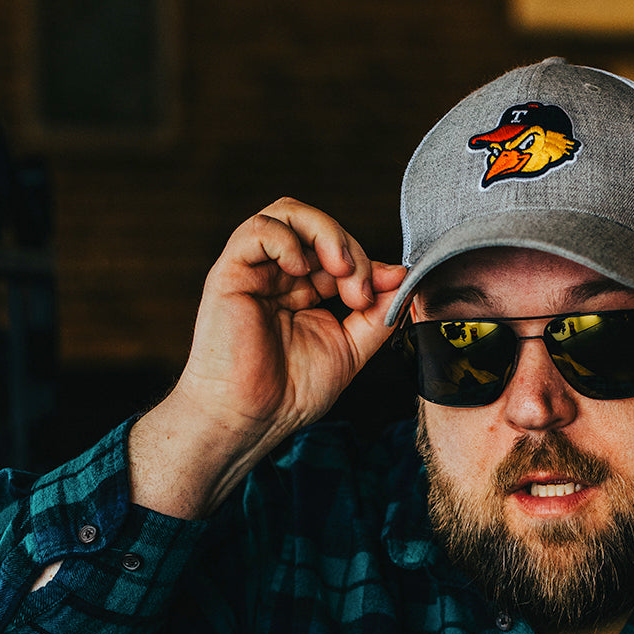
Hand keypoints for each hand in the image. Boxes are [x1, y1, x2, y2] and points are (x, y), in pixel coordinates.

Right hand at [131, 198, 404, 516]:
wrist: (252, 419)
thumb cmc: (292, 392)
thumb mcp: (350, 348)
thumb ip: (377, 313)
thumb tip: (402, 277)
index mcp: (305, 289)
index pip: (340, 250)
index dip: (369, 261)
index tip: (392, 283)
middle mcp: (279, 274)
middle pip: (318, 226)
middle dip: (352, 251)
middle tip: (361, 292)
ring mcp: (255, 271)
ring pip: (288, 214)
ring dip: (326, 234)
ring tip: (341, 270)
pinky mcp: (231, 273)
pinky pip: (257, 230)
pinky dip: (287, 241)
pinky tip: (303, 272)